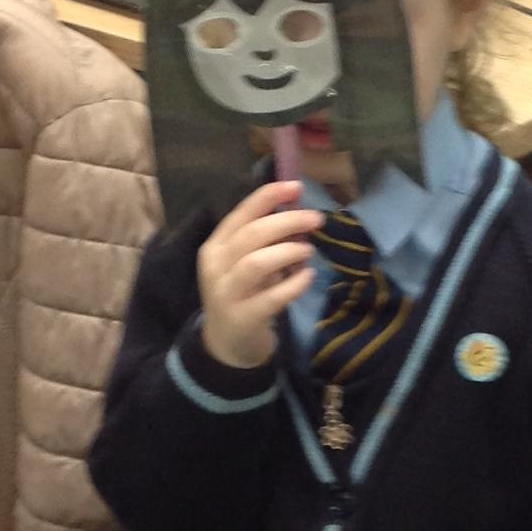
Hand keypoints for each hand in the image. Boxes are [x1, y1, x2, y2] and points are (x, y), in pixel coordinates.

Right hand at [197, 181, 321, 370]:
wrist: (226, 344)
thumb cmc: (242, 293)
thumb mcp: (243, 263)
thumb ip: (263, 240)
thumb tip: (297, 215)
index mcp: (215, 246)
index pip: (241, 213)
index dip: (269, 197)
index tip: (296, 187)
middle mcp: (216, 267)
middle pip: (252, 235)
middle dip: (287, 222)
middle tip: (316, 219)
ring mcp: (226, 293)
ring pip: (256, 263)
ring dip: (287, 252)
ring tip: (309, 251)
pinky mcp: (243, 318)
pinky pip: (271, 297)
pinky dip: (293, 285)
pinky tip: (307, 277)